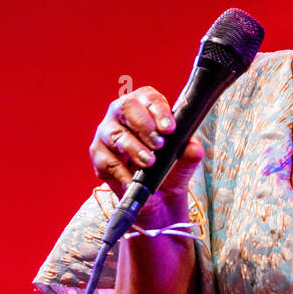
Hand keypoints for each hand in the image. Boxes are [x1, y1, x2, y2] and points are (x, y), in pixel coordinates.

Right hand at [89, 85, 204, 204]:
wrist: (159, 196)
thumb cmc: (169, 167)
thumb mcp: (184, 160)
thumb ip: (189, 152)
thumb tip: (193, 148)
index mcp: (145, 105)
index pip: (149, 97)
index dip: (159, 110)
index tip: (169, 128)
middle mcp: (122, 114)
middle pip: (126, 108)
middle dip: (144, 125)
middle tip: (159, 144)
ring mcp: (107, 132)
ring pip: (116, 134)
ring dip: (134, 149)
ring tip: (149, 162)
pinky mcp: (98, 154)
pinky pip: (106, 160)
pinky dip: (121, 172)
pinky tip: (133, 179)